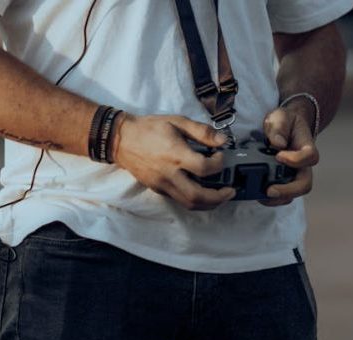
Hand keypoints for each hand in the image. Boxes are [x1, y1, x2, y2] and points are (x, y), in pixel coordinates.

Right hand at [113, 113, 235, 210]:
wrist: (122, 140)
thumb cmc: (149, 129)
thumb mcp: (177, 122)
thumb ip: (201, 131)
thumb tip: (222, 141)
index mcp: (175, 155)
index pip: (204, 168)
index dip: (219, 165)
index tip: (220, 157)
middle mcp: (169, 174)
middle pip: (198, 196)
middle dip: (218, 197)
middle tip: (230, 191)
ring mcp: (163, 185)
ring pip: (189, 203)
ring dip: (208, 204)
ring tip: (220, 197)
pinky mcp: (158, 189)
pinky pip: (180, 200)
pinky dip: (195, 200)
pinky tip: (202, 193)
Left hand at [259, 104, 318, 206]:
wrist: (285, 126)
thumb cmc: (285, 122)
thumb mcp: (281, 117)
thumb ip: (279, 127)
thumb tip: (277, 143)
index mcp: (306, 147)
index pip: (310, 157)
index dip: (297, 160)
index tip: (279, 156)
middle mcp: (303, 165)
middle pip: (305, 184)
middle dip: (288, 190)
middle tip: (270, 190)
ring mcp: (294, 175)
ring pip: (294, 193)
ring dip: (279, 198)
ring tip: (262, 196)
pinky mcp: (284, 181)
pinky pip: (282, 196)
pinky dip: (272, 199)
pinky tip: (259, 195)